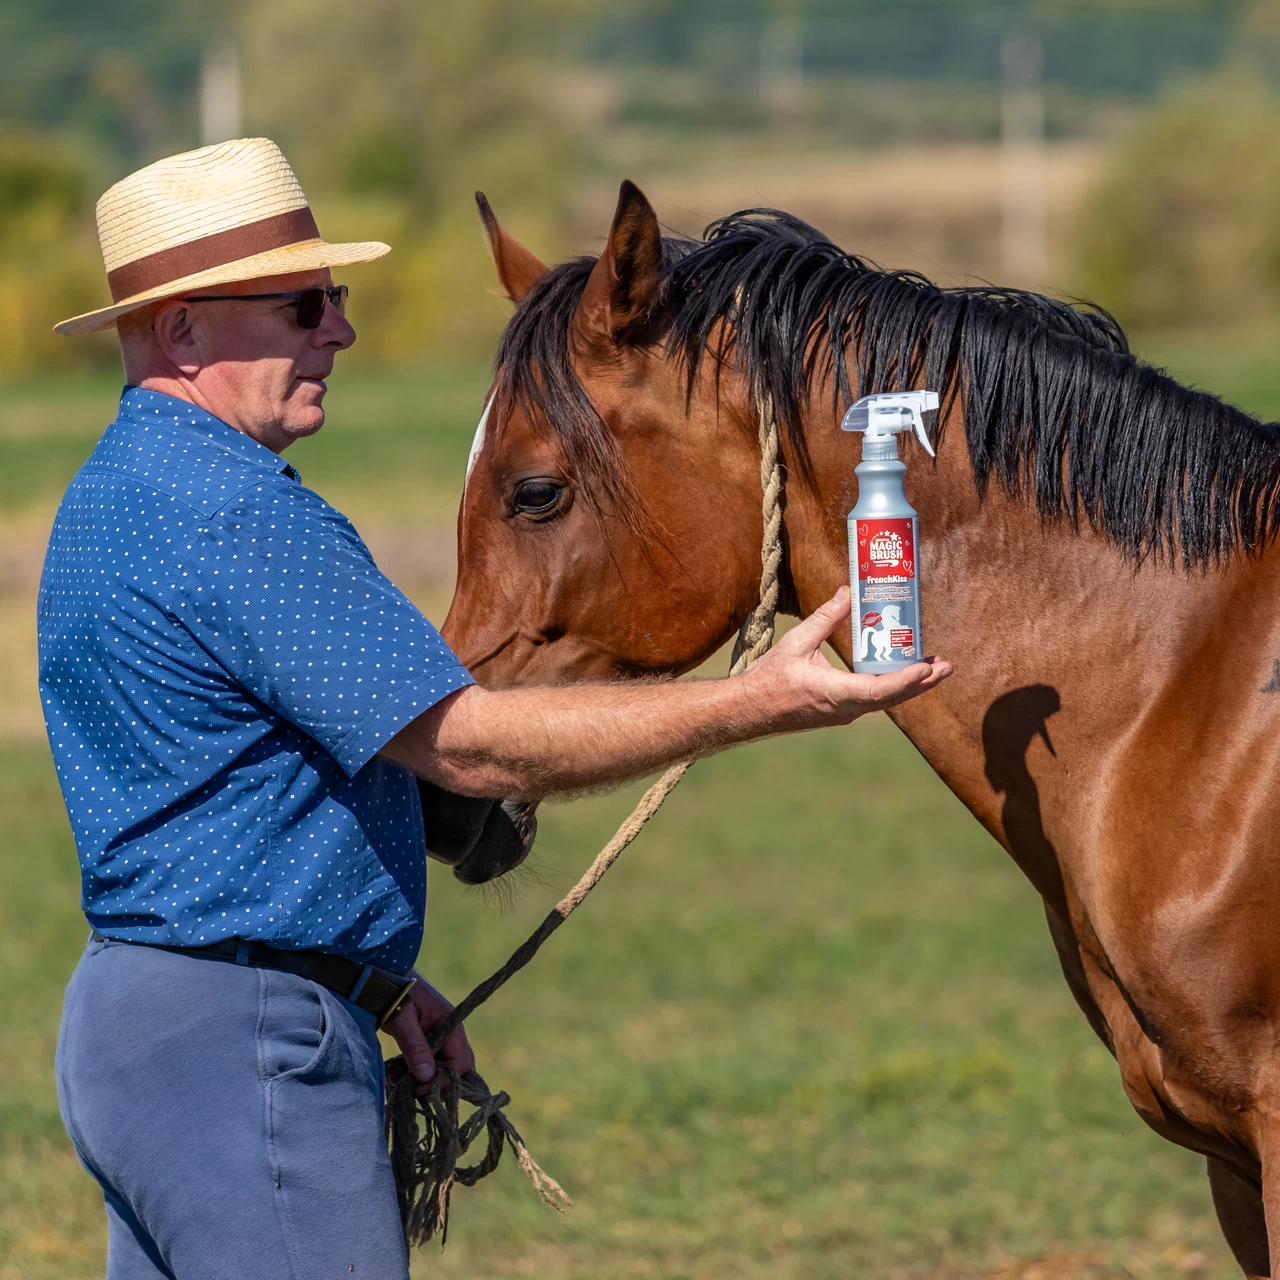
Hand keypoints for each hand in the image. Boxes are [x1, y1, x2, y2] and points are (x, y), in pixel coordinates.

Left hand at [385, 973, 475, 1090]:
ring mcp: (438, 1035)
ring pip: (441, 1067)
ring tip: (397, 1082)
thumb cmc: (394, 993)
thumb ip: (416, 1047)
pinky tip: (396, 1076)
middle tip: (411, 1088)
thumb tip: (428, 1077)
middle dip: (436, 1083)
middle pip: (456, 1067)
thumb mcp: (403, 1021)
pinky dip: (414, 1072)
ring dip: (422, 1080)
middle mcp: (449, 1031)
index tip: (420, 1086)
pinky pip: (428, 1062)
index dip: (445, 1079)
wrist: (380, 975)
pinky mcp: (425, 1038)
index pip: (461, 1062)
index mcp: (451, 1024)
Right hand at [746, 586, 951, 730]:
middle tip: (947, 665)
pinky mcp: (841, 713)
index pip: (879, 691)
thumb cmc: (769, 678)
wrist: (749, 711)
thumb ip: (825, 618)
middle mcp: (845, 709)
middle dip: (922, 681)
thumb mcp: (796, 643)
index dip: (907, 680)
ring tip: (934, 668)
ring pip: (886, 701)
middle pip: (893, 698)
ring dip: (911, 685)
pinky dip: (892, 686)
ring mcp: (844, 714)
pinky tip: (901, 673)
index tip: (927, 667)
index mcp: (834, 693)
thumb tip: (848, 591)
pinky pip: (874, 700)